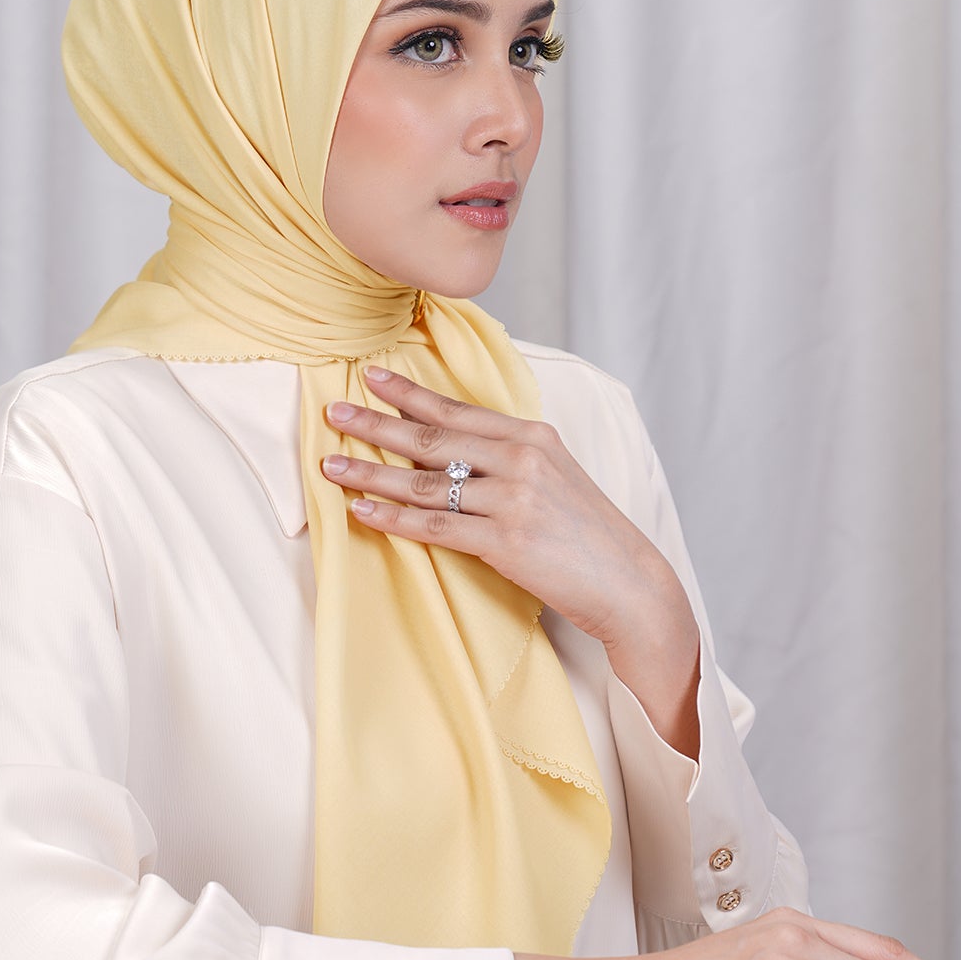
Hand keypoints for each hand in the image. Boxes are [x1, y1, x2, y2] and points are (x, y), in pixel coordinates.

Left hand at [322, 367, 681, 652]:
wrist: (628, 581)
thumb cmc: (587, 533)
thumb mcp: (554, 476)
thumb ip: (509, 457)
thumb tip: (452, 448)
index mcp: (532, 436)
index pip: (457, 409)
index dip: (409, 394)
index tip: (370, 377)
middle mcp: (521, 458)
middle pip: (432, 437)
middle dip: (376, 424)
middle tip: (333, 412)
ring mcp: (513, 499)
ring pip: (424, 483)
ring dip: (371, 474)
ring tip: (332, 466)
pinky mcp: (505, 540)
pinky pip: (436, 527)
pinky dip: (393, 520)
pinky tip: (362, 513)